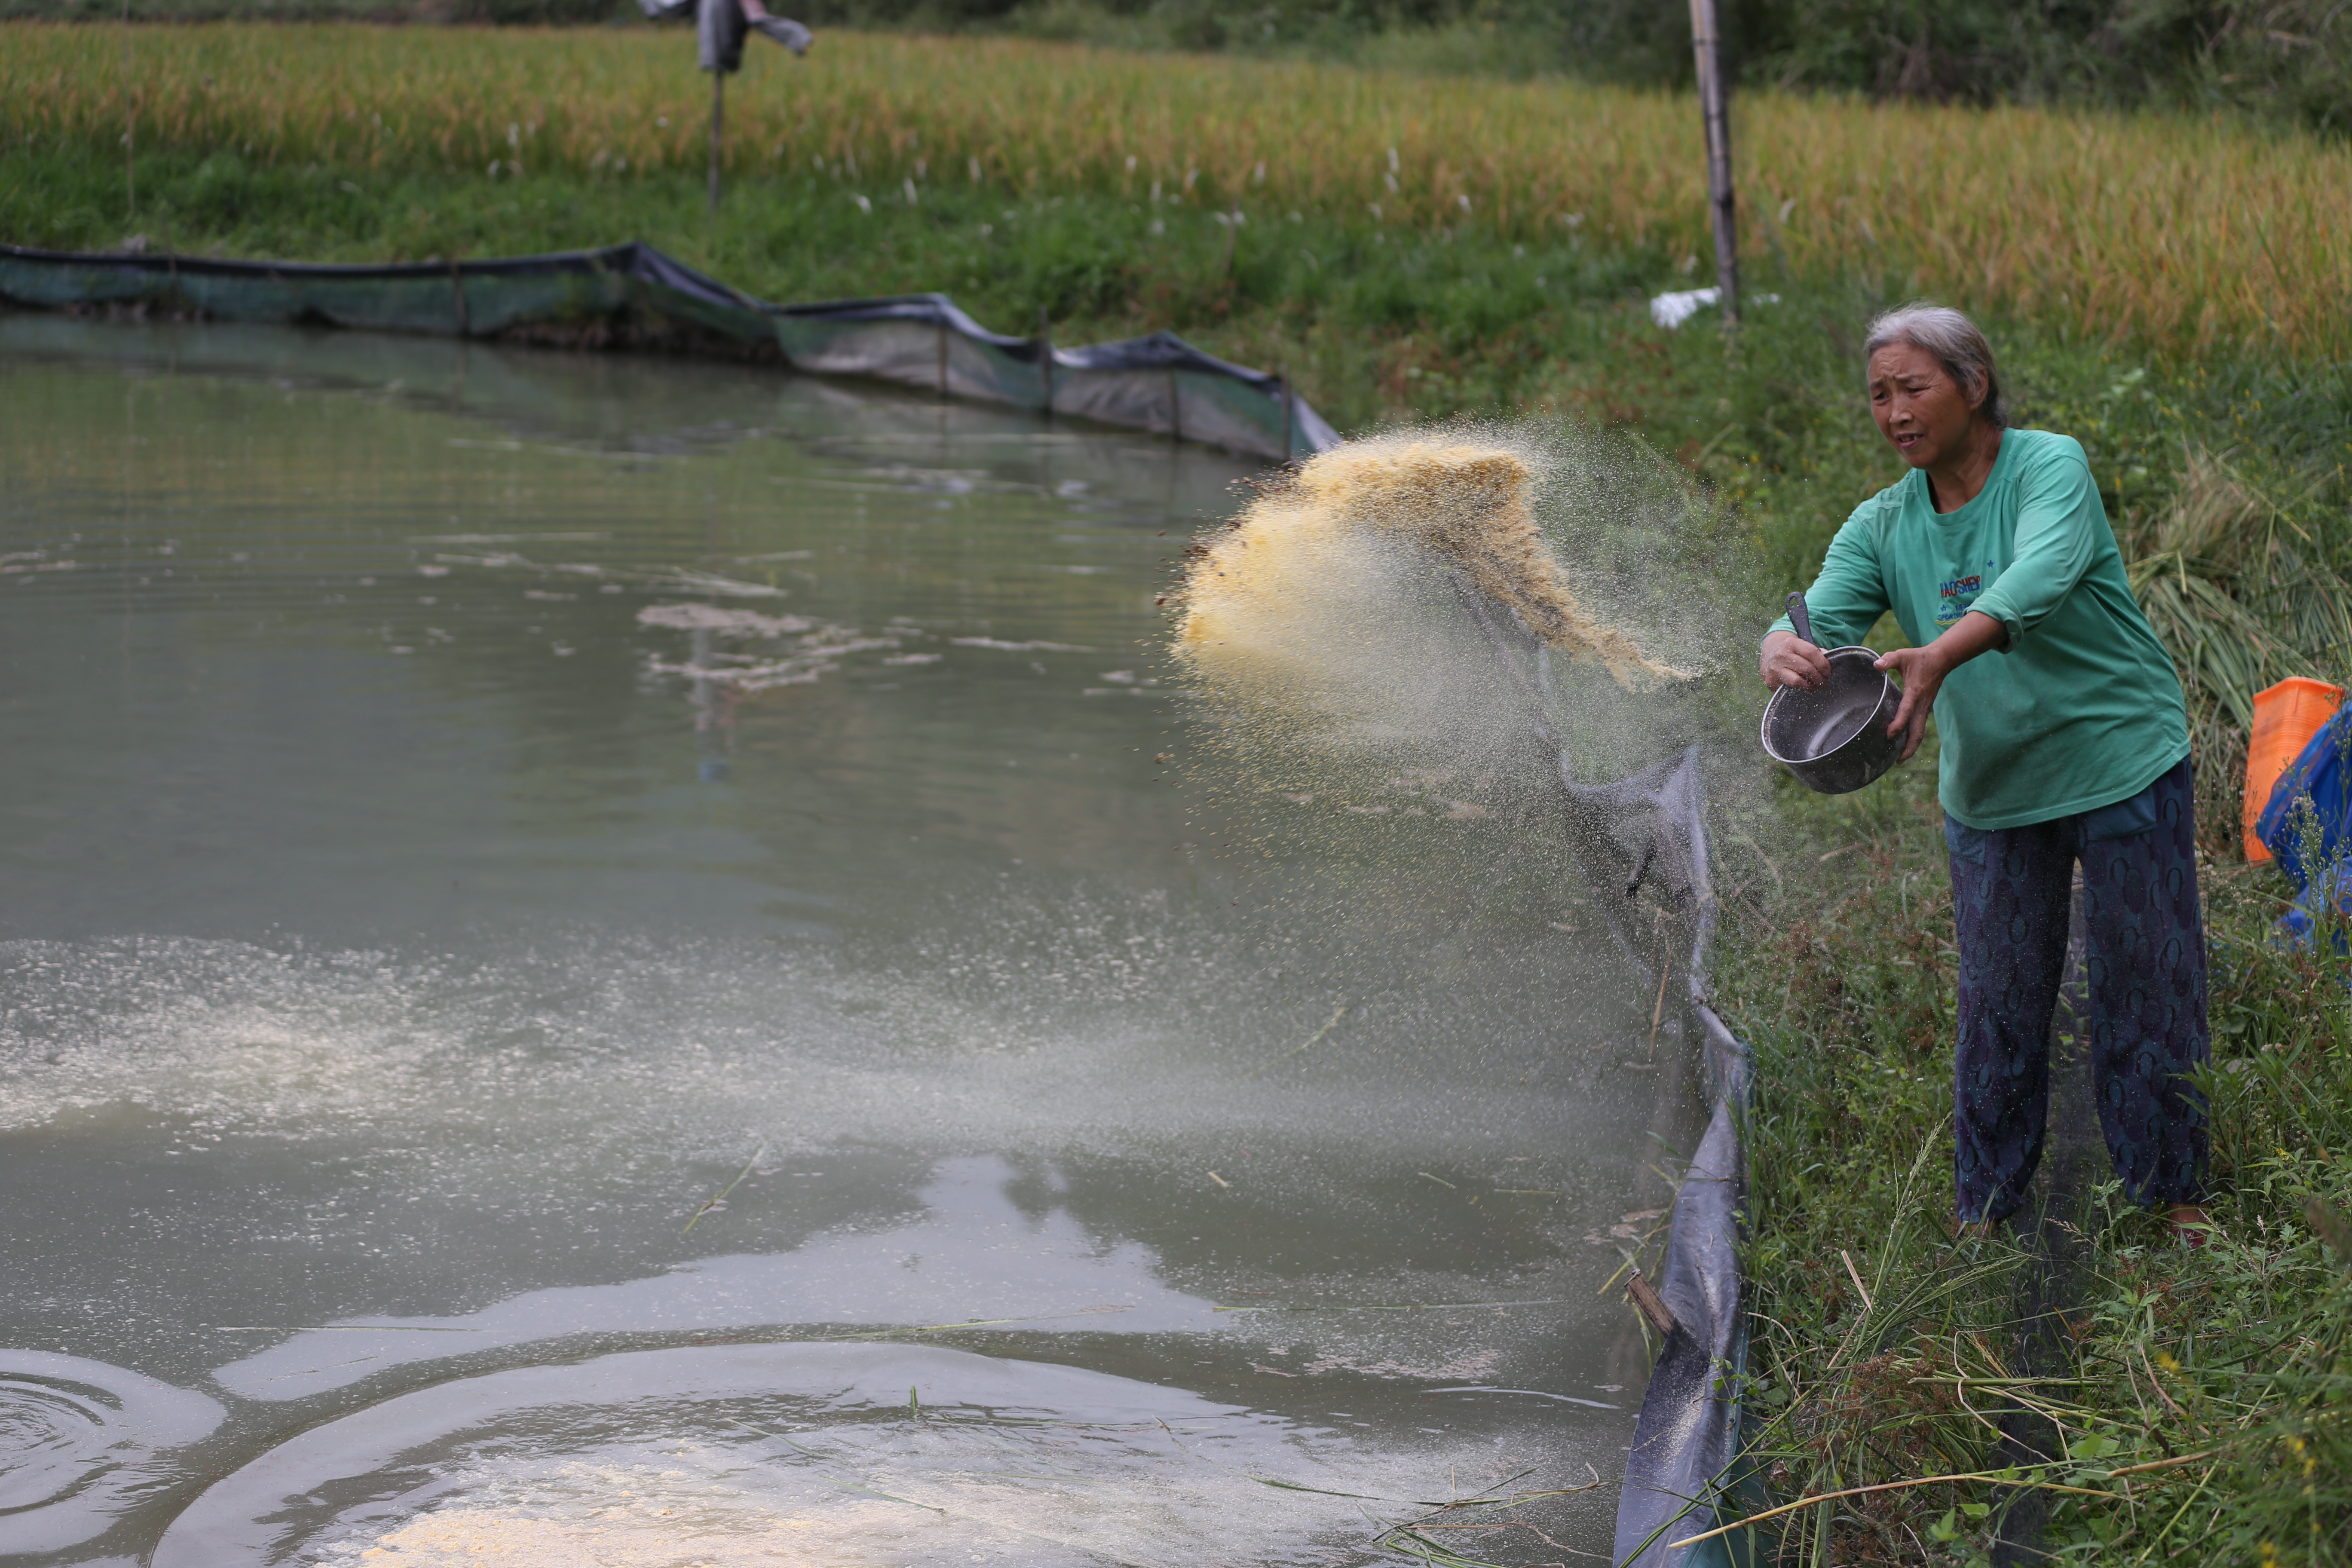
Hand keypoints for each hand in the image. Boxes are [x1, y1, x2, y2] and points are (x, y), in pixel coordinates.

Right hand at [1760, 630, 1830, 690]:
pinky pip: (1791, 688)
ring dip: (1811, 685)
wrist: (1771, 660)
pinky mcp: (1771, 681)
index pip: (1811, 652)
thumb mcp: (1802, 648)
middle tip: (1824, 681)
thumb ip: (1816, 652)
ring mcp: (1775, 668)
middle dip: (1819, 677)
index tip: (1828, 671)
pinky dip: (1802, 689)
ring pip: (1798, 680)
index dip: (1823, 664)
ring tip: (1817, 685)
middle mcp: (1781, 655)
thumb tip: (1827, 656)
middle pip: (1806, 668)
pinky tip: (1806, 687)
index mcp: (1791, 643)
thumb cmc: (1793, 655)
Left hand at [1872, 644, 1946, 761]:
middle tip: (1897, 761)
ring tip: (1899, 759)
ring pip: (1920, 731)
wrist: (1942, 659)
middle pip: (1918, 731)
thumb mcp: (1903, 655)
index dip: (1898, 723)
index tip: (1889, 734)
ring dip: (1911, 746)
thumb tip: (1876, 665)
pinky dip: (1913, 737)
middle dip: (1909, 747)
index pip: (1906, 711)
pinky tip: (1903, 744)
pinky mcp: (1925, 709)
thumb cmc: (1919, 658)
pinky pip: (1919, 726)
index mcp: (1915, 692)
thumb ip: (1889, 659)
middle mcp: (1922, 704)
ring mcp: (1925, 708)